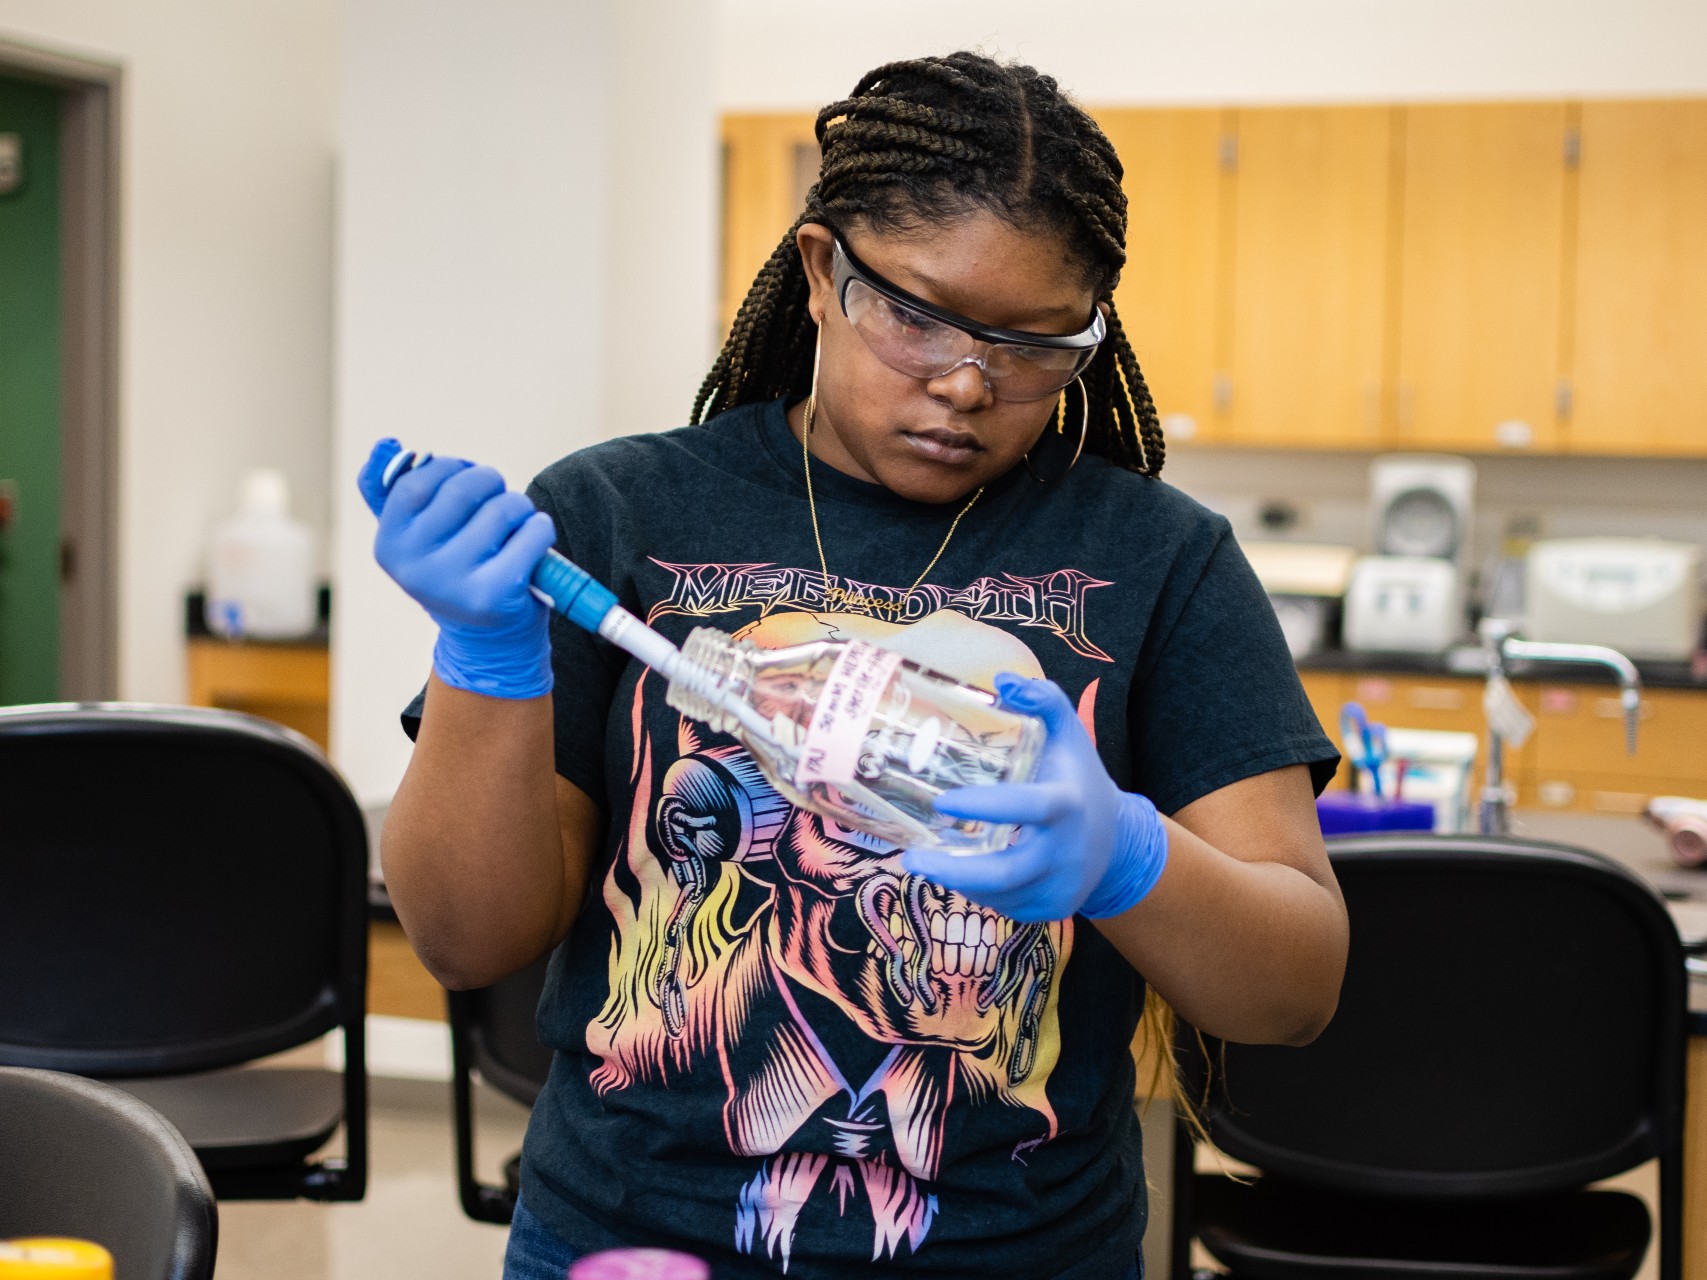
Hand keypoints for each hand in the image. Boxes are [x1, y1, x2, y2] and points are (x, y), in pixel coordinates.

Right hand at [357, 438, 557, 698]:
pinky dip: (540, 529)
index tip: (464, 475)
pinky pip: (532, 533)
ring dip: (519, 507)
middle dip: (490, 482)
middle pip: (463, 490)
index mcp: (390, 546)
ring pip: (503, 509)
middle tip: (497, 498)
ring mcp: (455, 583)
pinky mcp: (496, 593)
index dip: (448, 468)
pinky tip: (532, 544)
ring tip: (514, 527)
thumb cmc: (455, 572)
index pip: (416, 483)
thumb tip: (386, 444)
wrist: (488, 642)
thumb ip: (391, 490)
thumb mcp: (416, 538)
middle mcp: (416, 568)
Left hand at [901, 674, 1168, 923]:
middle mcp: (1068, 851)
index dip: (986, 807)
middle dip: (954, 870)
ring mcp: (1062, 886)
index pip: (1029, 807)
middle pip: (1007, 873)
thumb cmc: (1078, 777)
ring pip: (1000, 894)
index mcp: (1068, 804)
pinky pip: (1006, 906)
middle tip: (911, 857)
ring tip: (924, 862)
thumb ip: (1043, 700)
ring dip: (959, 881)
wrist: (1117, 841)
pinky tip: (958, 874)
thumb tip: (1001, 680)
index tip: (942, 803)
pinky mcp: (1053, 909)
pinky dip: (979, 892)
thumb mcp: (1069, 734)